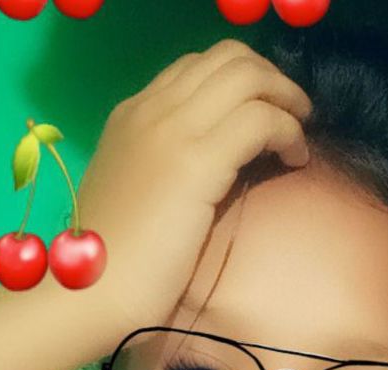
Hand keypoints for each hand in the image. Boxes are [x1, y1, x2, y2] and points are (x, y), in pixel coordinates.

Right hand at [77, 37, 312, 335]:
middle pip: (227, 58)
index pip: (196, 70)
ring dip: (286, 101)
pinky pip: (261, 119)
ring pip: (248, 77)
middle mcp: (150, 110)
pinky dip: (288, 132)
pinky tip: (294, 160)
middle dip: (272, 81)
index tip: (266, 113)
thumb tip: (211, 167)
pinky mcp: (196, 161)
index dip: (242, 83)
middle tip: (295, 116)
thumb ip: (163, 168)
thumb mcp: (134, 196)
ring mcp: (171, 130)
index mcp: (131, 116)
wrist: (87, 292)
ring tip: (300, 136)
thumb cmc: (111, 262)